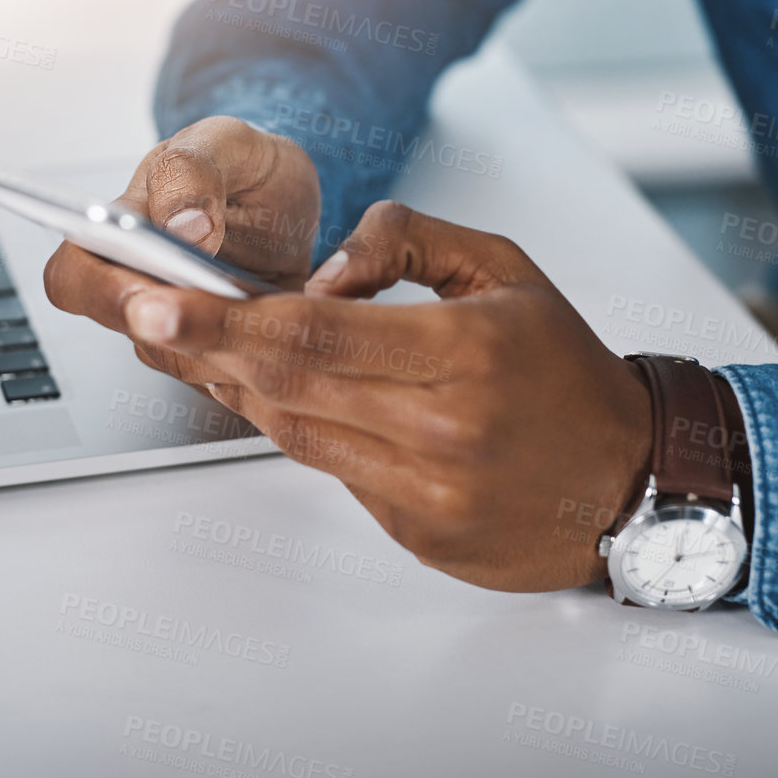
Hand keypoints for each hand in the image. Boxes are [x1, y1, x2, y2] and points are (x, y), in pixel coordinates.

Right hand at [43, 116, 320, 385]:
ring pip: (182, 358)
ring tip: (264, 310)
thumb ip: (193, 170)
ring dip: (223, 341)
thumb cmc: (242, 167)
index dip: (99, 293)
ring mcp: (178, 323)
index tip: (145, 292)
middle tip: (223, 309)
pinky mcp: (219, 351)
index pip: (72, 276)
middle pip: (131, 329)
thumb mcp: (226, 143)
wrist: (290, 200)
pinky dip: (253, 354)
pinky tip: (280, 326)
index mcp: (118, 228)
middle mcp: (138, 285)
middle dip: (176, 326)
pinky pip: (225, 374)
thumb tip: (182, 226)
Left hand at [120, 200, 654, 591]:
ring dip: (240, 387)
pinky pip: (333, 472)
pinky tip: (277, 394)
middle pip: (287, 386)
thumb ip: (404, 242)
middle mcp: (442, 431)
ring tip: (201, 345)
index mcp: (465, 353)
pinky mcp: (418, 534)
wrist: (634, 479)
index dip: (221, 320)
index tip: (158, 301)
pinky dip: (298, 427)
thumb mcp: (503, 268)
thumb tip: (320, 271)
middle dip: (202, 348)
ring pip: (296, 433)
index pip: (312, 334)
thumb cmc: (566, 370)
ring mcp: (427, 494)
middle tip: (144, 316)